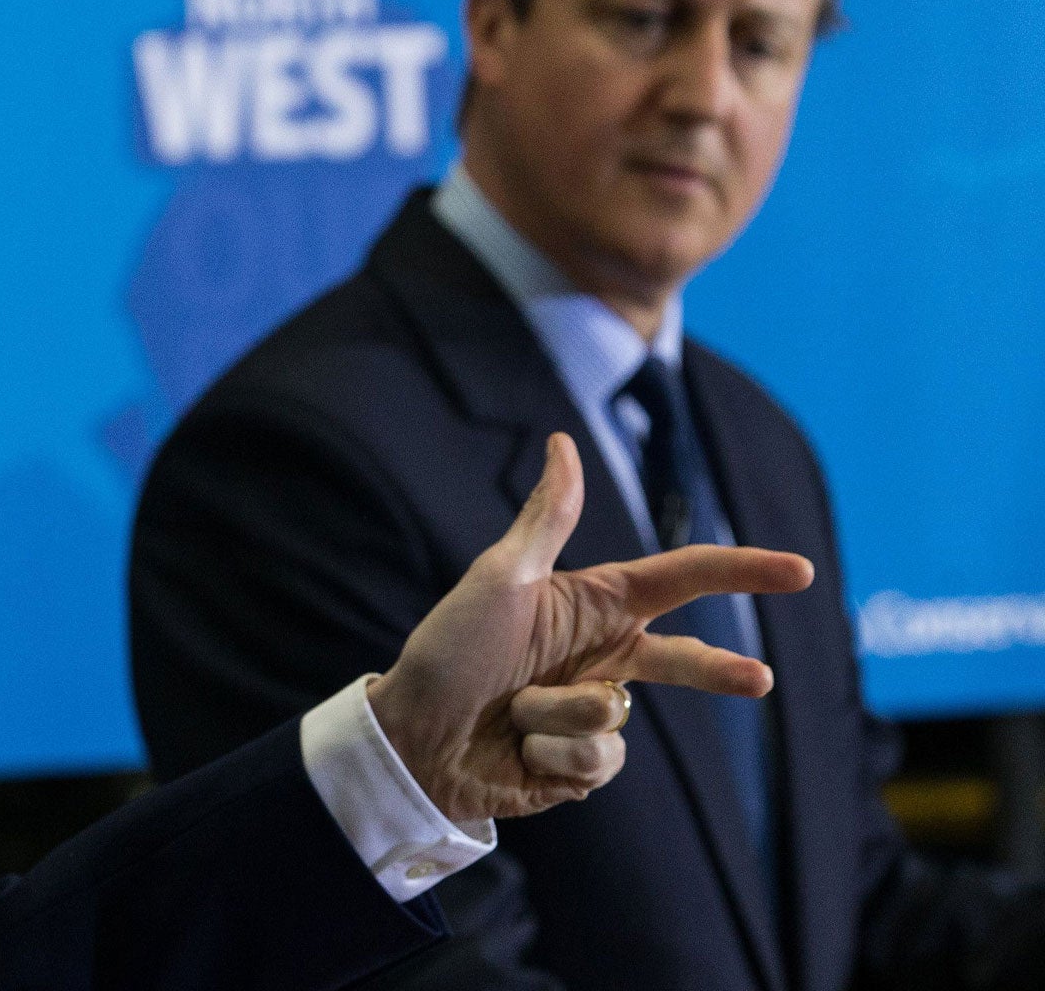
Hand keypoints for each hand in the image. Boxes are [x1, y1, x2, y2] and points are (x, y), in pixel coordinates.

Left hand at [366, 432, 813, 822]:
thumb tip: (565, 441)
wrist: (410, 738)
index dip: (741, 571)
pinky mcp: (579, 767)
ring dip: (560, 718)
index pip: (681, 580)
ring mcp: (592, 713)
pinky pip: (600, 763)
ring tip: (511, 713)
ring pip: (614, 719)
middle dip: (719, 671)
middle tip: (759, 678)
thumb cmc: (448, 650)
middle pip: (683, 660)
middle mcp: (600, 657)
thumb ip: (547, 518)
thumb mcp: (499, 578)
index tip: (798, 570)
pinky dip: (557, 760)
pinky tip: (518, 754)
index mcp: (592, 604)